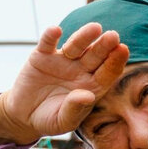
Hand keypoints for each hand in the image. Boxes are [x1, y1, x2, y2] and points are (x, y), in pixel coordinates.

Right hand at [0, 22, 129, 144]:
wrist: (24, 116)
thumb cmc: (50, 120)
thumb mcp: (63, 121)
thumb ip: (75, 109)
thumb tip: (88, 96)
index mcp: (92, 86)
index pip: (107, 72)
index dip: (115, 61)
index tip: (123, 50)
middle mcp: (80, 70)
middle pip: (95, 55)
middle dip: (104, 46)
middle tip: (113, 35)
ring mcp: (62, 61)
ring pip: (76, 46)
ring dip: (84, 36)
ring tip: (95, 28)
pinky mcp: (42, 56)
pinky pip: (47, 44)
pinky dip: (50, 36)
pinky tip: (56, 30)